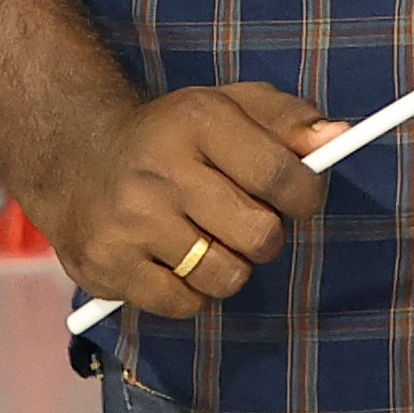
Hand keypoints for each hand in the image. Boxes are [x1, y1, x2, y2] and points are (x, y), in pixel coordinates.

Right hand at [34, 82, 345, 318]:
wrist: (75, 156)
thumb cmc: (173, 135)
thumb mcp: (231, 107)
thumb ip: (289, 120)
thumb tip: (338, 137)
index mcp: (198, 121)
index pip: (281, 175)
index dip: (305, 196)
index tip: (298, 197)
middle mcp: (160, 171)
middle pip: (260, 235)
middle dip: (266, 234)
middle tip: (243, 219)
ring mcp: (129, 222)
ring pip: (226, 276)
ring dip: (230, 266)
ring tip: (206, 238)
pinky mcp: (106, 266)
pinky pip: (184, 305)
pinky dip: (190, 292)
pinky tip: (172, 259)